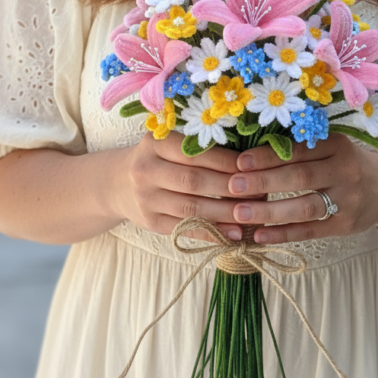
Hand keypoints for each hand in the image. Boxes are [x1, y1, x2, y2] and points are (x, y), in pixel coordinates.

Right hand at [116, 130, 251, 240]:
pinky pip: (185, 228)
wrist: (117, 183)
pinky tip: (233, 234)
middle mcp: (146, 170)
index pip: (195, 153)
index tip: (254, 167)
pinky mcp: (150, 222)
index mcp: (155, 144)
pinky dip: (211, 232)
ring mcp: (146, 199)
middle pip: (194, 181)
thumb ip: (199, 147)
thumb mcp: (168, 144)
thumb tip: (248, 157)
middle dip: (230, 188)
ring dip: (225, 213)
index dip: (226, 161)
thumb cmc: (158, 158)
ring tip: (251, 215)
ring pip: (192, 208)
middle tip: (260, 192)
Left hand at [226, 133, 377, 243]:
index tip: (239, 161)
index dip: (268, 156)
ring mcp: (347, 200)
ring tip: (239, 214)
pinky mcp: (346, 225)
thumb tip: (248, 153)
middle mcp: (345, 171)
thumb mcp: (331, 147)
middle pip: (299, 177)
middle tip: (233, 186)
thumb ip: (300, 148)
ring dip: (269, 211)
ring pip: (304, 207)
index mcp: (337, 145)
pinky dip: (283, 234)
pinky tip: (259, 236)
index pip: (298, 150)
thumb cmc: (346, 163)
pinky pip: (311, 231)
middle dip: (263, 182)